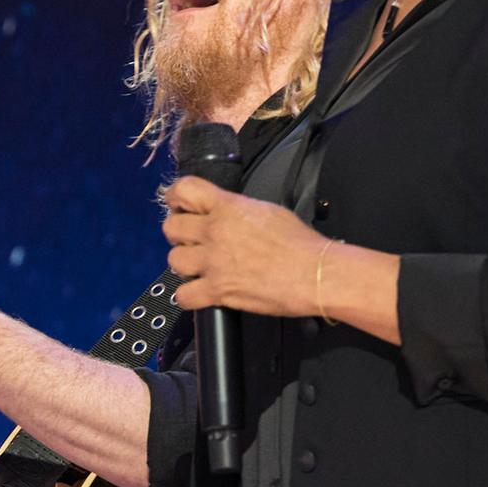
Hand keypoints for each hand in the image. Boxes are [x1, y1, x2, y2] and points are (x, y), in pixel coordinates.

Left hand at [164, 176, 336, 315]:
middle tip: (191, 240)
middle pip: (171, 227)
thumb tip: (223, 210)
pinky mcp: (217, 290)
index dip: (175, 197)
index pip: (184, 190)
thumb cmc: (301, 244)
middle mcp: (216, 232)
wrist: (317, 273)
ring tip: (200, 266)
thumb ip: (237, 208)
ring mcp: (214, 262)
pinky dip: (189, 296)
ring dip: (185, 265)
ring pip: (173, 260)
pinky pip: (183, 296)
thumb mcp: (268, 210)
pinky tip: (202, 291)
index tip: (176, 204)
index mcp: (228, 208)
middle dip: (179, 234)